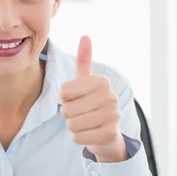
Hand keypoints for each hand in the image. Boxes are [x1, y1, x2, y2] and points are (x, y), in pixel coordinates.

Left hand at [60, 36, 127, 161]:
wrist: (109, 134)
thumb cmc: (92, 105)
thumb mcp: (86, 83)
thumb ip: (84, 62)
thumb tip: (85, 36)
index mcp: (102, 82)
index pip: (63, 91)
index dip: (65, 99)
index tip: (78, 99)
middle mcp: (110, 97)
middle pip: (66, 109)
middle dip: (69, 115)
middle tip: (83, 114)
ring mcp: (113, 116)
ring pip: (71, 124)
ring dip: (74, 127)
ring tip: (86, 124)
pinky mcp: (109, 134)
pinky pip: (78, 137)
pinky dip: (79, 138)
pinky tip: (90, 134)